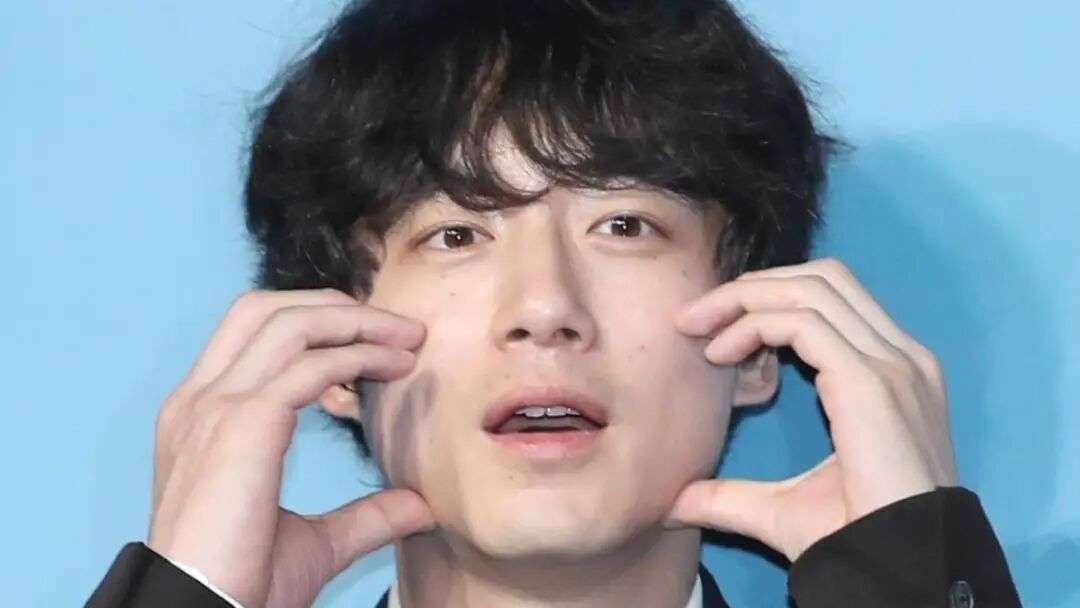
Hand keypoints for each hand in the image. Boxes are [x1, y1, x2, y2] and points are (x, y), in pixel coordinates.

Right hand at [147, 288, 434, 607]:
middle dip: (338, 307)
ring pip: (290, 323)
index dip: (316, 324)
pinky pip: (311, 365)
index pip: (252, 332)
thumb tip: (417, 506)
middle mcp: (199, 399)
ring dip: (357, 322)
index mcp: (200, 416)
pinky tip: (395, 366)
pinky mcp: (242, 424)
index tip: (376, 344)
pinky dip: (359, 355)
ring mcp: (214, 406)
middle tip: (399, 328)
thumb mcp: (314, 541)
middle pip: (267, 308)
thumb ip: (363, 515)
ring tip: (408, 338)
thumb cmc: (242, 587)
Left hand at [662, 258, 957, 561]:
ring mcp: (893, 364)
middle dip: (752, 287)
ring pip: (811, 287)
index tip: (713, 332)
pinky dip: (753, 323)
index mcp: (894, 373)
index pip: (831, 300)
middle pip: (822, 278)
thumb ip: (730, 494)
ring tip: (698, 329)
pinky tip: (720, 354)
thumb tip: (677, 501)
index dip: (767, 301)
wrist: (899, 571)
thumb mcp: (782, 507)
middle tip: (695, 318)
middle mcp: (901, 357)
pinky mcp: (872, 380)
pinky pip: (802, 321)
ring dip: (744, 298)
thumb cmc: (854, 541)